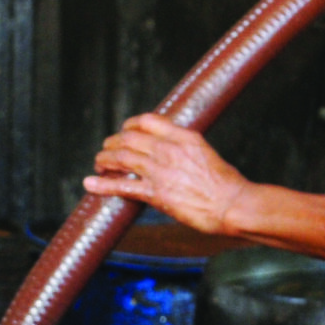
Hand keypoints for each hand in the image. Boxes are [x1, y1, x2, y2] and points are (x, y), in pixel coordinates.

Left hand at [84, 115, 248, 233]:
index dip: (129, 125)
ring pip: (121, 158)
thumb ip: (186, 149)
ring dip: (105, 159)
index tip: (124, 131)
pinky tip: (91, 183)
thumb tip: (174, 151)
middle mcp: (169, 149)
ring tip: (99, 163)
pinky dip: (103, 184)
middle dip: (112, 143)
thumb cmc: (226, 184)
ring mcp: (160, 171)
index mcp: (184, 136)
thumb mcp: (207, 154)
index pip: (147, 121)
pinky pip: (122, 185)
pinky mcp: (156, 193)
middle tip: (106, 150)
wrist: (233, 204)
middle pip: (128, 138)